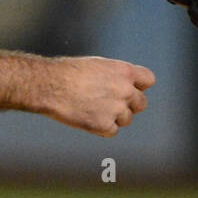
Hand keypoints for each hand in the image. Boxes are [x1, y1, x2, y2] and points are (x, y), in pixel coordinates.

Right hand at [39, 56, 155, 137]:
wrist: (49, 85)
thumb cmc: (67, 73)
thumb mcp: (97, 66)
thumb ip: (115, 76)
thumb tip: (123, 87)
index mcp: (125, 71)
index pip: (148, 81)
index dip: (138, 86)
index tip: (128, 89)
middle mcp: (125, 90)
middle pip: (141, 103)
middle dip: (128, 105)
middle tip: (109, 104)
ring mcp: (116, 109)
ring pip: (126, 119)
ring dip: (114, 118)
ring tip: (91, 109)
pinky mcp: (104, 125)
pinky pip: (112, 131)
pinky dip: (101, 128)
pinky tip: (86, 118)